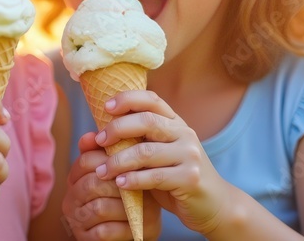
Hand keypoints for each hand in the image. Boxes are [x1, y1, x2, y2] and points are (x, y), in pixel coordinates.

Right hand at [62, 132, 161, 240]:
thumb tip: (97, 131)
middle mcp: (71, 197)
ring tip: (140, 203)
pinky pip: (103, 231)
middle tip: (139, 183)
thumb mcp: (126, 170)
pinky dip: (122, 226)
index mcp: (77, 176)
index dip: (110, 158)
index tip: (132, 158)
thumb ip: (115, 151)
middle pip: (91, 183)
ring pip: (99, 207)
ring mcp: (77, 219)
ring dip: (123, 205)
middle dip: (118, 183)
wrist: (138, 228)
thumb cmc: (132, 194)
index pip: (86, 160)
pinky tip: (135, 223)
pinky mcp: (86, 238)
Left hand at [94, 90, 231, 236]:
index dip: (127, 99)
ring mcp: (190, 155)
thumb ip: (131, 144)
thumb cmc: (175, 178)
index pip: (152, 100)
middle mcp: (185, 134)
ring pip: (147, 151)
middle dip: (117, 129)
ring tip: (102, 171)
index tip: (106, 107)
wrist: (212, 205)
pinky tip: (120, 184)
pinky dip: (133, 180)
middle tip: (99, 141)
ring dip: (118, 161)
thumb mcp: (155, 157)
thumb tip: (91, 137)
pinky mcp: (190, 178)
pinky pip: (155, 176)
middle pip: (147, 121)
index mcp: (176, 123)